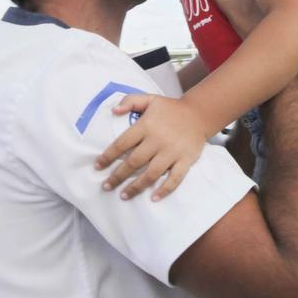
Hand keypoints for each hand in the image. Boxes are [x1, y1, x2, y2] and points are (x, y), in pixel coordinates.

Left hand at [96, 94, 210, 200]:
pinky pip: (175, 179)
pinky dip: (164, 190)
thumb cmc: (170, 109)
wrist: (199, 114)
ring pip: (151, 174)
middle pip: (134, 162)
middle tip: (106, 186)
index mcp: (147, 125)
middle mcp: (158, 140)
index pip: (122, 143)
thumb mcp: (150, 99)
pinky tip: (154, 198)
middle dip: (118, 176)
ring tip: (123, 195)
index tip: (98, 166)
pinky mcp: (186, 160)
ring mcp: (173, 152)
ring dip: (136, 187)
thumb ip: (130, 101)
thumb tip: (112, 111)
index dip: (108, 156)